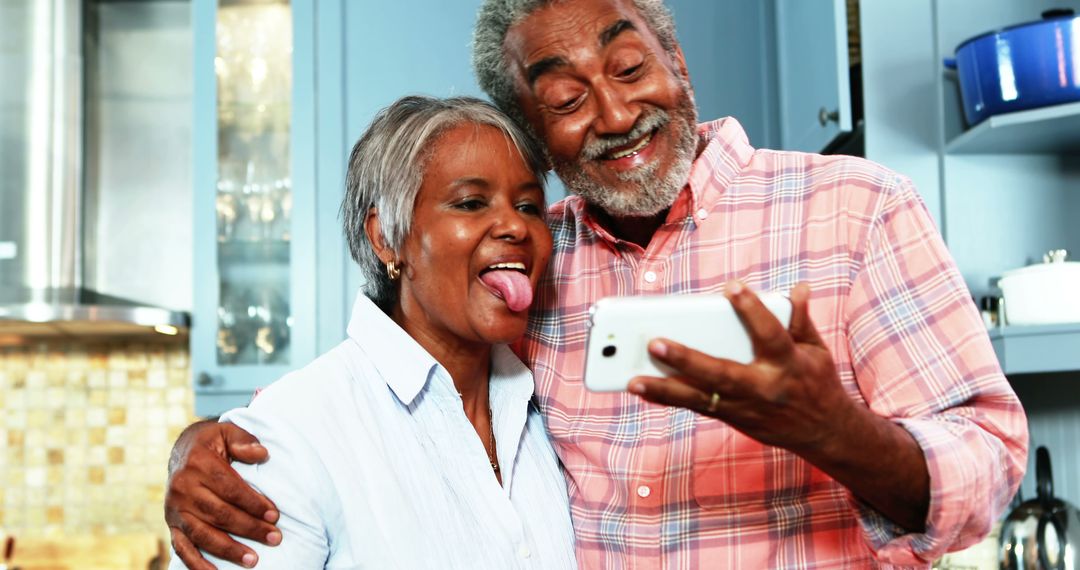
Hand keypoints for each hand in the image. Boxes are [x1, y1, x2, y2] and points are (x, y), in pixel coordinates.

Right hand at [165, 420, 280, 568]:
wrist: (182, 449)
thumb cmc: (212, 442)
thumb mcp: (228, 432)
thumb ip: (244, 441)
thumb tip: (262, 454)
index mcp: (199, 464)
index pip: (230, 488)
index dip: (253, 503)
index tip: (274, 515)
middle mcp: (183, 488)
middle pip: (219, 513)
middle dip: (249, 528)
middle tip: (274, 538)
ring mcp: (175, 508)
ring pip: (203, 533)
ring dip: (229, 549)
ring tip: (253, 560)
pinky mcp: (171, 523)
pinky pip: (182, 547)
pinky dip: (197, 563)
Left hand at [628, 281, 853, 452]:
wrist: (826, 433)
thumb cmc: (817, 382)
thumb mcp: (816, 349)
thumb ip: (800, 320)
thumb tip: (797, 289)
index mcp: (789, 364)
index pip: (770, 334)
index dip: (752, 310)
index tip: (731, 287)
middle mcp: (763, 387)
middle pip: (722, 374)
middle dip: (687, 359)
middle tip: (655, 342)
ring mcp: (745, 407)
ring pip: (701, 398)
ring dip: (664, 388)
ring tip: (632, 378)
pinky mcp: (732, 418)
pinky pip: (696, 407)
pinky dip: (668, 398)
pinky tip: (641, 387)